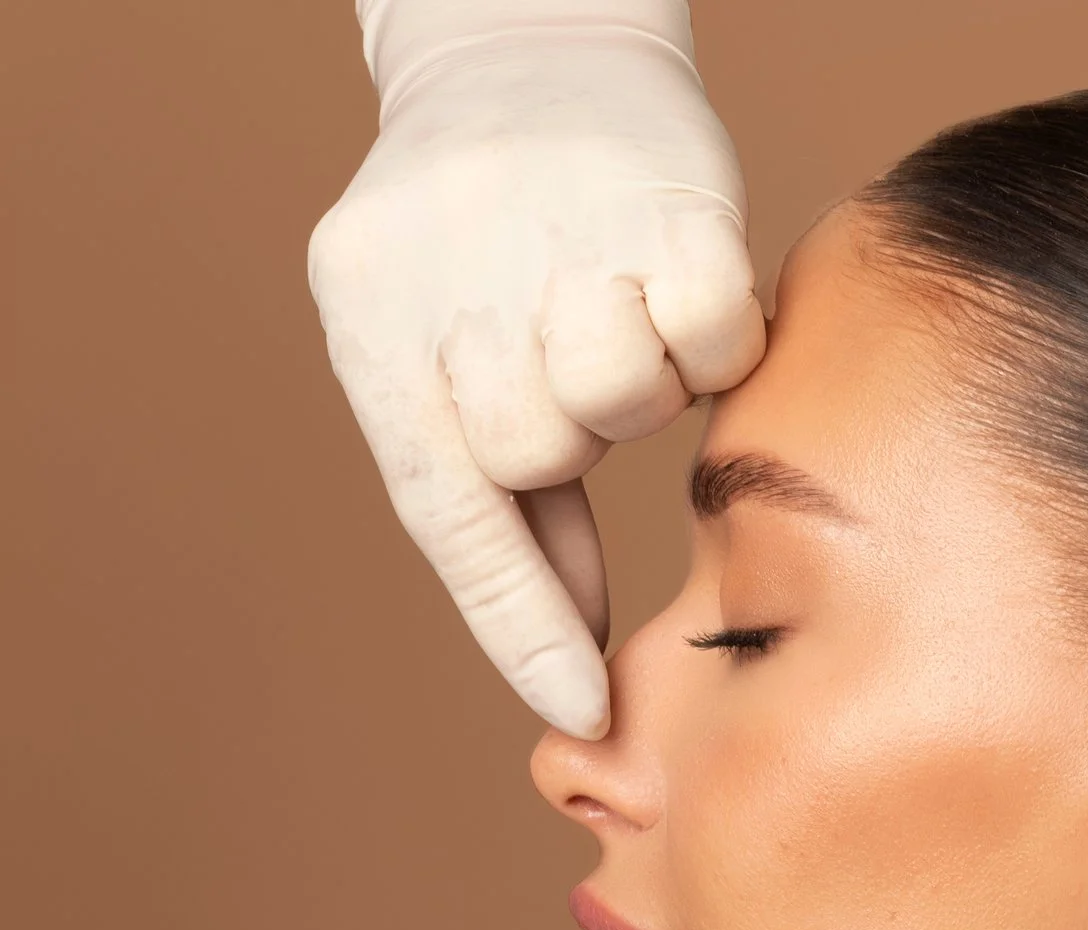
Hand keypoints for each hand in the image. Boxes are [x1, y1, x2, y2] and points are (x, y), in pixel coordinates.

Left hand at [310, 1, 764, 736]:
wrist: (528, 47)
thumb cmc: (485, 240)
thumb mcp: (443, 354)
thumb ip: (503, 503)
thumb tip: (565, 658)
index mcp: (372, 324)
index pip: (445, 507)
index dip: (517, 619)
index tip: (581, 705)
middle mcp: (449, 275)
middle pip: (537, 450)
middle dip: (573, 438)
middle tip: (585, 374)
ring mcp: (555, 229)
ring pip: (621, 395)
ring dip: (643, 384)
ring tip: (625, 316)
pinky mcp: (664, 195)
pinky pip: (708, 333)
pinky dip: (714, 336)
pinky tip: (682, 287)